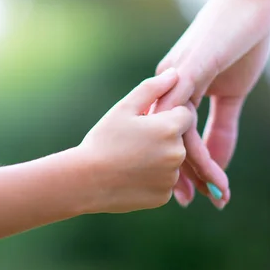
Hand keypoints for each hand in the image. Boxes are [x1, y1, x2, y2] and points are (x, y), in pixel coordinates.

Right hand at [80, 68, 192, 212]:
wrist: (85, 181)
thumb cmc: (103, 140)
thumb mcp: (124, 108)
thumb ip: (152, 88)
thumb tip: (175, 73)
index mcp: (170, 128)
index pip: (184, 114)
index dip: (165, 116)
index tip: (145, 122)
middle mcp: (177, 153)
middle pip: (179, 138)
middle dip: (162, 137)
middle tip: (133, 142)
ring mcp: (171, 178)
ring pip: (171, 161)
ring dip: (158, 158)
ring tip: (129, 159)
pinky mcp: (163, 196)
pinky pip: (163, 182)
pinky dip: (151, 178)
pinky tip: (130, 175)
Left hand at [156, 0, 269, 207]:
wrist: (252, 1)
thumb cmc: (241, 42)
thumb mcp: (232, 93)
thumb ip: (222, 126)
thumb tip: (218, 158)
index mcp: (174, 90)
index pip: (171, 135)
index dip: (179, 165)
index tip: (190, 192)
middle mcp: (167, 85)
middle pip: (165, 138)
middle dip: (179, 173)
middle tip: (190, 202)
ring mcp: (176, 77)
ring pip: (174, 132)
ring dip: (192, 166)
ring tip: (212, 192)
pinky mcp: (191, 69)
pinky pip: (186, 114)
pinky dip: (195, 143)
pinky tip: (206, 166)